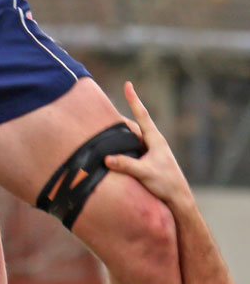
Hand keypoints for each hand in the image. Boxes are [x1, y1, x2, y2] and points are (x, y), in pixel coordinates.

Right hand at [105, 81, 193, 210]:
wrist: (179, 200)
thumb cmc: (166, 184)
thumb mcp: (145, 173)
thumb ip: (126, 164)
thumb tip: (106, 158)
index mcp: (155, 139)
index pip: (142, 114)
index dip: (133, 99)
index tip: (128, 84)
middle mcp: (153, 141)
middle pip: (133, 125)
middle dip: (119, 120)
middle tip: (104, 115)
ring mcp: (151, 150)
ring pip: (132, 137)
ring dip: (120, 135)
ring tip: (105, 134)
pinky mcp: (149, 159)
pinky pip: (133, 147)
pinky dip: (123, 146)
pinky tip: (114, 152)